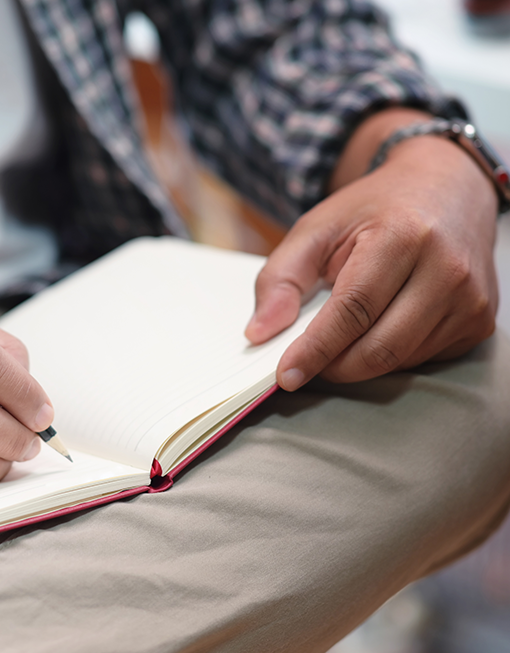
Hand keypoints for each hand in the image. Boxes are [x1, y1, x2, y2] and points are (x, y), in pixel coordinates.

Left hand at [245, 134, 498, 389]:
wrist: (447, 188)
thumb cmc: (375, 210)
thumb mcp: (316, 228)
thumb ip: (281, 278)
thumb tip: (260, 333)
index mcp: (404, 235)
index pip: (353, 309)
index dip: (316, 349)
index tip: (286, 375)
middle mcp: (447, 268)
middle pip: (380, 346)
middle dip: (333, 366)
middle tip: (303, 364)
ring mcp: (471, 299)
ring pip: (400, 359)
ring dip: (358, 362)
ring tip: (338, 338)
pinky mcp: (480, 322)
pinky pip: (423, 359)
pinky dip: (388, 357)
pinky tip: (376, 330)